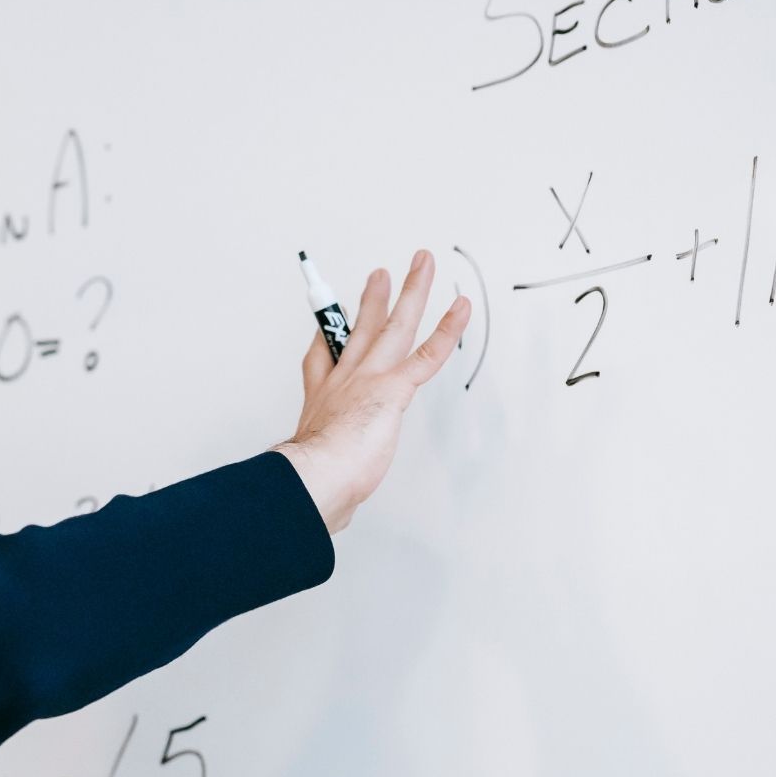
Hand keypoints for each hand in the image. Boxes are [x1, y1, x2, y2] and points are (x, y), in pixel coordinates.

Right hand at [272, 249, 470, 534]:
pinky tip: (461, 307)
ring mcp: (369, 378)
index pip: (323, 362)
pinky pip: (428, 353)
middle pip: (361, 330)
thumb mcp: (315, 476)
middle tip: (379, 276)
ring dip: (411, 291)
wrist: (316, 478)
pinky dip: (448, 328)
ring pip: (395, 325)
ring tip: (421, 264)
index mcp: (322, 400)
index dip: (328, 341)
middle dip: (371, 300)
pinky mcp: (394, 386)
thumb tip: (333, 513)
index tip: (329, 327)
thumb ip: (331, 483)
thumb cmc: (314, 482)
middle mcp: (344, 380)